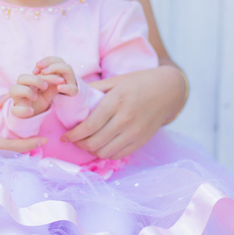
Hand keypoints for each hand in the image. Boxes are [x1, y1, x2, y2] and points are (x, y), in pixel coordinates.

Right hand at [0, 95, 45, 173]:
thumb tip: (8, 97)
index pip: (9, 146)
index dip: (28, 144)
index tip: (43, 140)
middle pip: (10, 158)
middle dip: (27, 152)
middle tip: (42, 142)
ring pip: (3, 164)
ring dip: (18, 157)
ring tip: (32, 147)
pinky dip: (6, 160)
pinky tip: (12, 153)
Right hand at [9, 57, 75, 117]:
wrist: (32, 115)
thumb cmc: (39, 101)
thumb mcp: (48, 93)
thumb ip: (53, 86)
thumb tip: (62, 79)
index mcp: (29, 82)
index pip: (36, 74)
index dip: (49, 75)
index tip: (61, 80)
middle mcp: (21, 88)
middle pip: (21, 77)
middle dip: (35, 80)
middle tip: (45, 86)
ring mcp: (17, 99)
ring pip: (14, 89)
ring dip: (27, 91)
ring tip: (36, 97)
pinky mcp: (16, 111)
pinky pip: (15, 110)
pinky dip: (24, 110)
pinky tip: (31, 111)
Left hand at [60, 65, 185, 158]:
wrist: (168, 90)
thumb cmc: (139, 82)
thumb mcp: (117, 80)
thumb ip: (95, 88)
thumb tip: (72, 92)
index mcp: (116, 102)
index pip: (89, 126)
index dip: (74, 134)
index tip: (65, 136)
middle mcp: (125, 120)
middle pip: (95, 142)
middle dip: (79, 144)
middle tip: (72, 140)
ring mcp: (135, 133)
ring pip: (105, 151)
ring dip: (91, 150)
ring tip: (85, 143)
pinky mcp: (141, 141)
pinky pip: (119, 154)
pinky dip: (106, 153)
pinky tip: (100, 146)